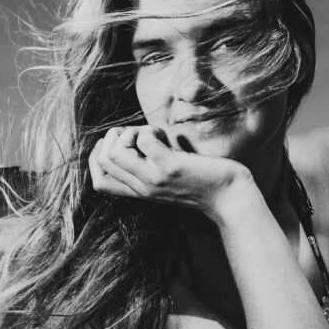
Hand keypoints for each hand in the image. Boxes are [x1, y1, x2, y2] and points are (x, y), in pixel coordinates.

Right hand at [88, 126, 251, 216]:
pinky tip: (164, 135)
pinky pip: (143, 141)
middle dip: (114, 137)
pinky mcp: (170, 167)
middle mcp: (142, 188)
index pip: (98, 182)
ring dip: (127, 133)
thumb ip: (150, 170)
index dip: (97, 156)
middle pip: (102, 162)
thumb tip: (136, 143)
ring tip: (150, 133)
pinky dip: (149, 130)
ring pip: (113, 153)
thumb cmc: (204, 184)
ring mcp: (154, 179)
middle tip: (139, 133)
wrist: (230, 198)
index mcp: (140, 193)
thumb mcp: (169, 181)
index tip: (119, 142)